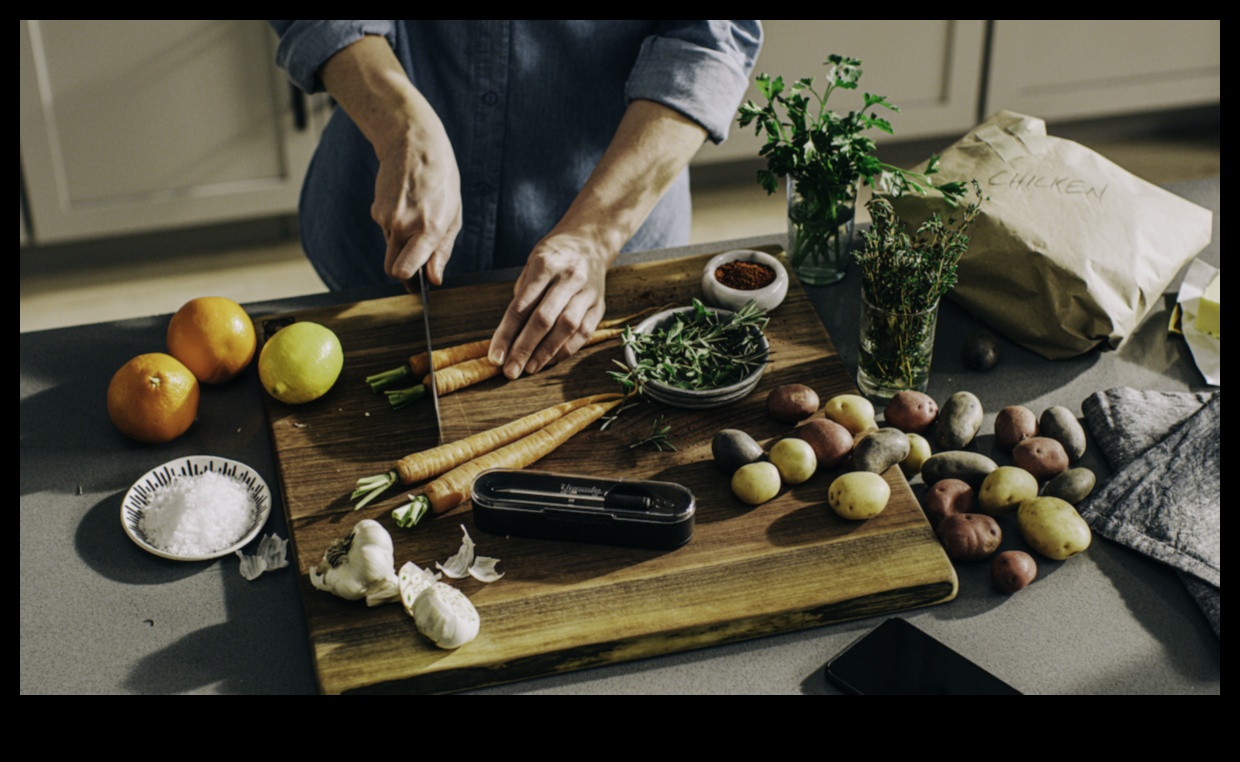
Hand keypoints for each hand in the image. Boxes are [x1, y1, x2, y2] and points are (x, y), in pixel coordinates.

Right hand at [319, 34, 460, 285]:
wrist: (413, 145)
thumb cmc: (441, 181)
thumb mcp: (454, 216)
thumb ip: (443, 251)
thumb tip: (434, 279)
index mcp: (427, 229)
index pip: (404, 270)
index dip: (409, 282)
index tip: (416, 284)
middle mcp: (402, 225)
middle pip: (391, 268)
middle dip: (402, 270)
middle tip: (416, 262)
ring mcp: (385, 218)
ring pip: (389, 248)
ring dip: (401, 244)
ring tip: (418, 219)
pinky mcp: (376, 210)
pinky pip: (386, 231)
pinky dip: (395, 226)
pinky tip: (407, 207)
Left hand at [488, 232, 609, 378]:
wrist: (590, 242)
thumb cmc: (553, 256)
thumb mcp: (531, 265)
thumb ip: (522, 297)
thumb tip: (508, 336)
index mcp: (546, 264)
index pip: (521, 306)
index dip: (506, 334)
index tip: (495, 356)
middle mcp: (569, 277)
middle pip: (544, 319)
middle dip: (524, 348)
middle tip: (510, 371)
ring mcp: (587, 291)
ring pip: (566, 327)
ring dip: (546, 352)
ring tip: (530, 368)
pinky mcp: (599, 305)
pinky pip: (584, 332)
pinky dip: (566, 349)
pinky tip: (551, 360)